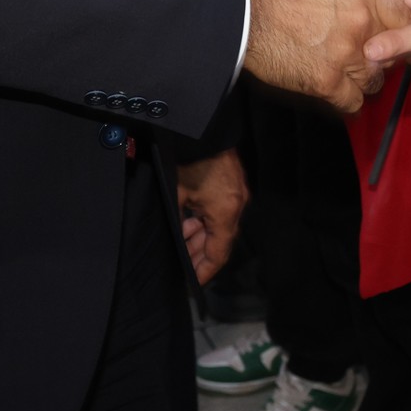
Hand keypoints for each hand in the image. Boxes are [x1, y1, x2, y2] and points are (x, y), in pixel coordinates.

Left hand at [177, 148, 248, 285]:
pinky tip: (188, 224)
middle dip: (200, 255)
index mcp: (225, 214)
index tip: (193, 282)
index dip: (205, 271)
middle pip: (219, 242)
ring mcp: (237, 196)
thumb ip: (177, 220)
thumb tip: (173, 238)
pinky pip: (220, 212)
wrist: (205, 128)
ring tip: (182, 244)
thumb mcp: (177, 193)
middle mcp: (236, 208)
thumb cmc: (189, 160)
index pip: (218, 254)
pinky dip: (205, 221)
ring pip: (219, 227)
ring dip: (201, 237)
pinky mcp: (233, 185)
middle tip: (182, 266)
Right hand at [243, 0, 409, 112]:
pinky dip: (346, 100)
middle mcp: (363, 26)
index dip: (398, 30)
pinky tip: (336, 93)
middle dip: (379, 56)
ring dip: (362, 80)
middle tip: (364, 57)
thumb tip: (362, 2)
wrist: (246, 9)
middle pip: (391, 53)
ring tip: (347, 76)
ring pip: (374, 81)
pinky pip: (352, 102)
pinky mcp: (326, 83)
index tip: (390, 37)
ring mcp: (347, 57)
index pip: (403, 18)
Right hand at [363, 0, 410, 69]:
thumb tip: (366, 52)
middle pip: (369, 20)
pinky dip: (392, 48)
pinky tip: (396, 61)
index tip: (361, 56)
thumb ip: (399, 41)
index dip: (361, 33)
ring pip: (378, 30)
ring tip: (385, 65)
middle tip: (375, 66)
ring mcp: (397, 5)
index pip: (363, 9)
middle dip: (371, 44)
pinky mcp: (404, 18)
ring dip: (381, 49)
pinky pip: (389, 34)